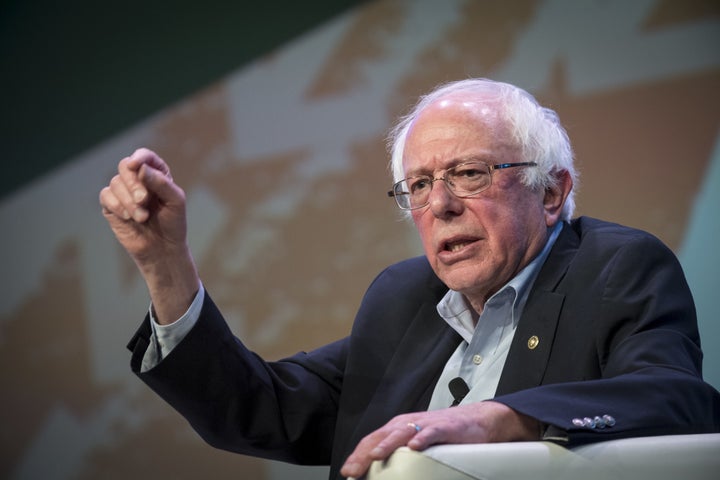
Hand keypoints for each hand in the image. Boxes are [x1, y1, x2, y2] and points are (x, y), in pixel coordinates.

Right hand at [99, 148, 199, 322]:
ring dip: (129, 200)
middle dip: (134, 183)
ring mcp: (124, 193)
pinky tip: (128, 217)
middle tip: (144, 200)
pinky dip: (117, 205)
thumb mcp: (175, 201)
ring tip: (142, 217)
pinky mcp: (112, 206)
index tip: (136, 165)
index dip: (139, 157)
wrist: (163, 249)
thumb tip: (140, 168)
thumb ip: (161, 183)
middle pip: (125, 167)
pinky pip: (106, 196)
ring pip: (115, 183)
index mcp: (157, 174)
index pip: (145, 157)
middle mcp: (138, 180)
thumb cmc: (173, 224)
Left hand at [340, 401, 538, 478]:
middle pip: (380, 436)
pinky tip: (414, 447)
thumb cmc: (446, 434)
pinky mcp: (446, 427)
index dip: (357, 455)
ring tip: (375, 456)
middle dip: (364, 454)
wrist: (478, 421)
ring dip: (387, 444)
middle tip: (352, 470)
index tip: (347, 471)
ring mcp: (426, 424)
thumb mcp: (418, 443)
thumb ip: (400, 455)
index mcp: (398, 428)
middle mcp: (408, 423)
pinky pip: (432, 432)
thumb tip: (380, 472)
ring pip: (401, 432)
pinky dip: (422, 439)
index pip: (372, 440)